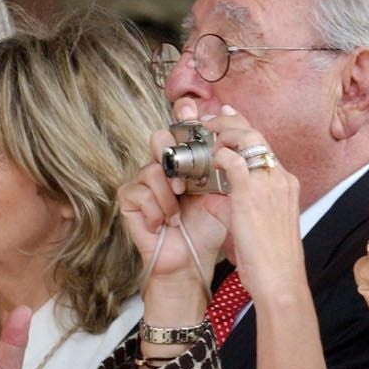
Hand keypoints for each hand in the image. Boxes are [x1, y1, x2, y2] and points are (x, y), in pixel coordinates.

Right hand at [118, 100, 230, 320]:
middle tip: (186, 177)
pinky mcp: (129, 200)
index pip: (182, 130)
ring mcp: (143, 182)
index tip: (193, 107)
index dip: (185, 115)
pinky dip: (156, 210)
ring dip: (169, 195)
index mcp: (187, 162)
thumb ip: (229, 168)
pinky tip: (166, 223)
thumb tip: (238, 141)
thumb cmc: (208, 229)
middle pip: (160, 138)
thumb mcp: (225, 195)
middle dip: (173, 152)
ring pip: (152, 168)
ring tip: (178, 213)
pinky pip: (140, 191)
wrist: (191, 261)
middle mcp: (164, 167)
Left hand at [197, 104, 307, 307]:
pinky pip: (232, 160)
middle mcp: (281, 178)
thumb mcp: (268, 223)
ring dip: (221, 133)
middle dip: (230, 122)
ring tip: (203, 134)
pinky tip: (206, 159)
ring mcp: (268, 184)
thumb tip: (230, 196)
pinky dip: (217, 154)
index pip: (264, 145)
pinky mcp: (251, 194)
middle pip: (256, 134)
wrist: (281, 279)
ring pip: (246, 139)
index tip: (227, 117)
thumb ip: (253, 203)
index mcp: (286, 184)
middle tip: (209, 120)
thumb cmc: (273, 260)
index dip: (243, 128)